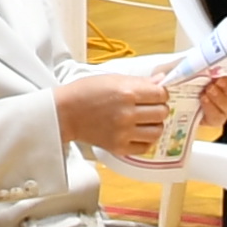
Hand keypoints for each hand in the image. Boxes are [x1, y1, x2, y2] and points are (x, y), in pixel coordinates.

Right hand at [53, 68, 179, 163]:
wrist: (64, 113)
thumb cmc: (86, 91)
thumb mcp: (112, 78)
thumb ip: (139, 81)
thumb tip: (161, 80)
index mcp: (127, 92)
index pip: (161, 94)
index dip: (161, 93)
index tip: (155, 94)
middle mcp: (128, 113)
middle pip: (162, 113)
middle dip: (159, 108)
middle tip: (150, 107)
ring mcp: (124, 132)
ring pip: (157, 131)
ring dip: (155, 125)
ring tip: (146, 121)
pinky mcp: (119, 147)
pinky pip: (145, 147)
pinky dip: (146, 140)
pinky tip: (138, 133)